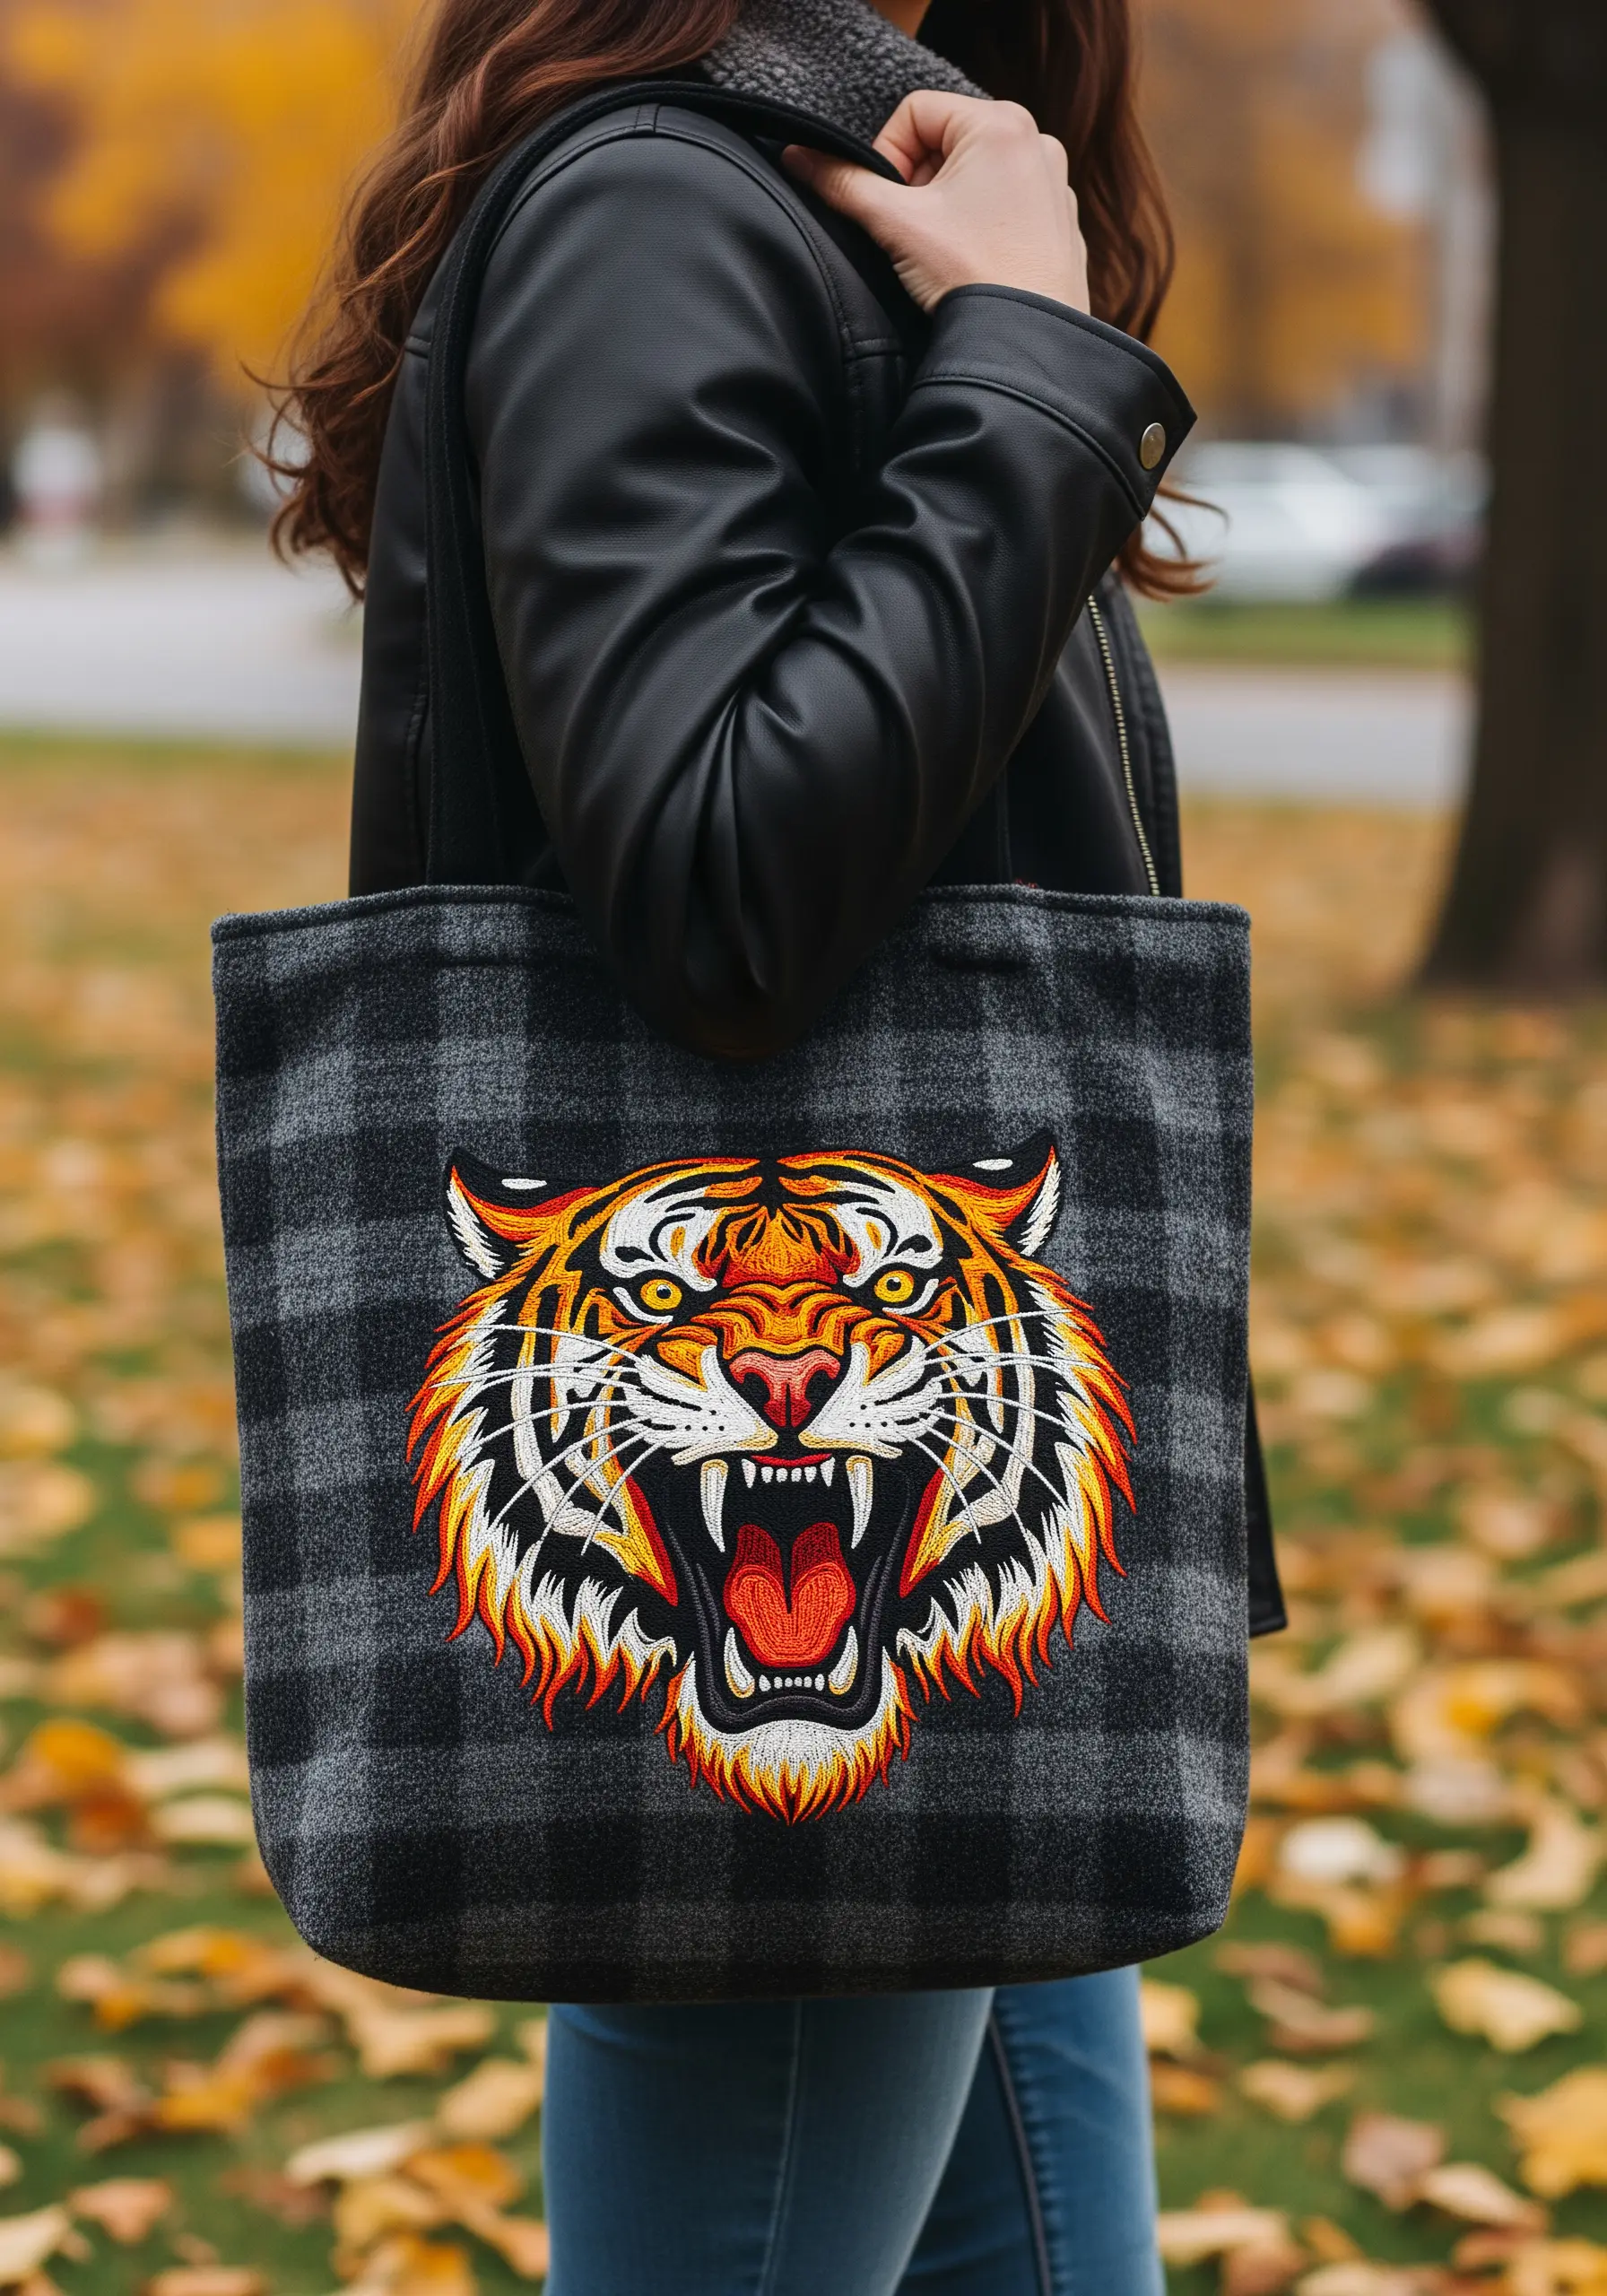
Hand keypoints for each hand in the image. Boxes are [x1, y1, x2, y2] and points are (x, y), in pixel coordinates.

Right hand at [782, 91, 1089, 315]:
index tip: (885, 203)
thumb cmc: (972, 276)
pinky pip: (1004, 205)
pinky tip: (972, 262)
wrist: (1026, 344)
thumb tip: (798, 157)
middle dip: (917, 183)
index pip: (915, 112)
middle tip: (911, 230)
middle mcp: (1036, 141)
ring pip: (973, 175)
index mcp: (1001, 123)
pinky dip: (979, 225)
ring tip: (942, 250)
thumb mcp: (895, 224)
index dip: (886, 155)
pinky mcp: (1059, 222)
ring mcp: (1053, 182)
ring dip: (945, 205)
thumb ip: (843, 183)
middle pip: (946, 142)